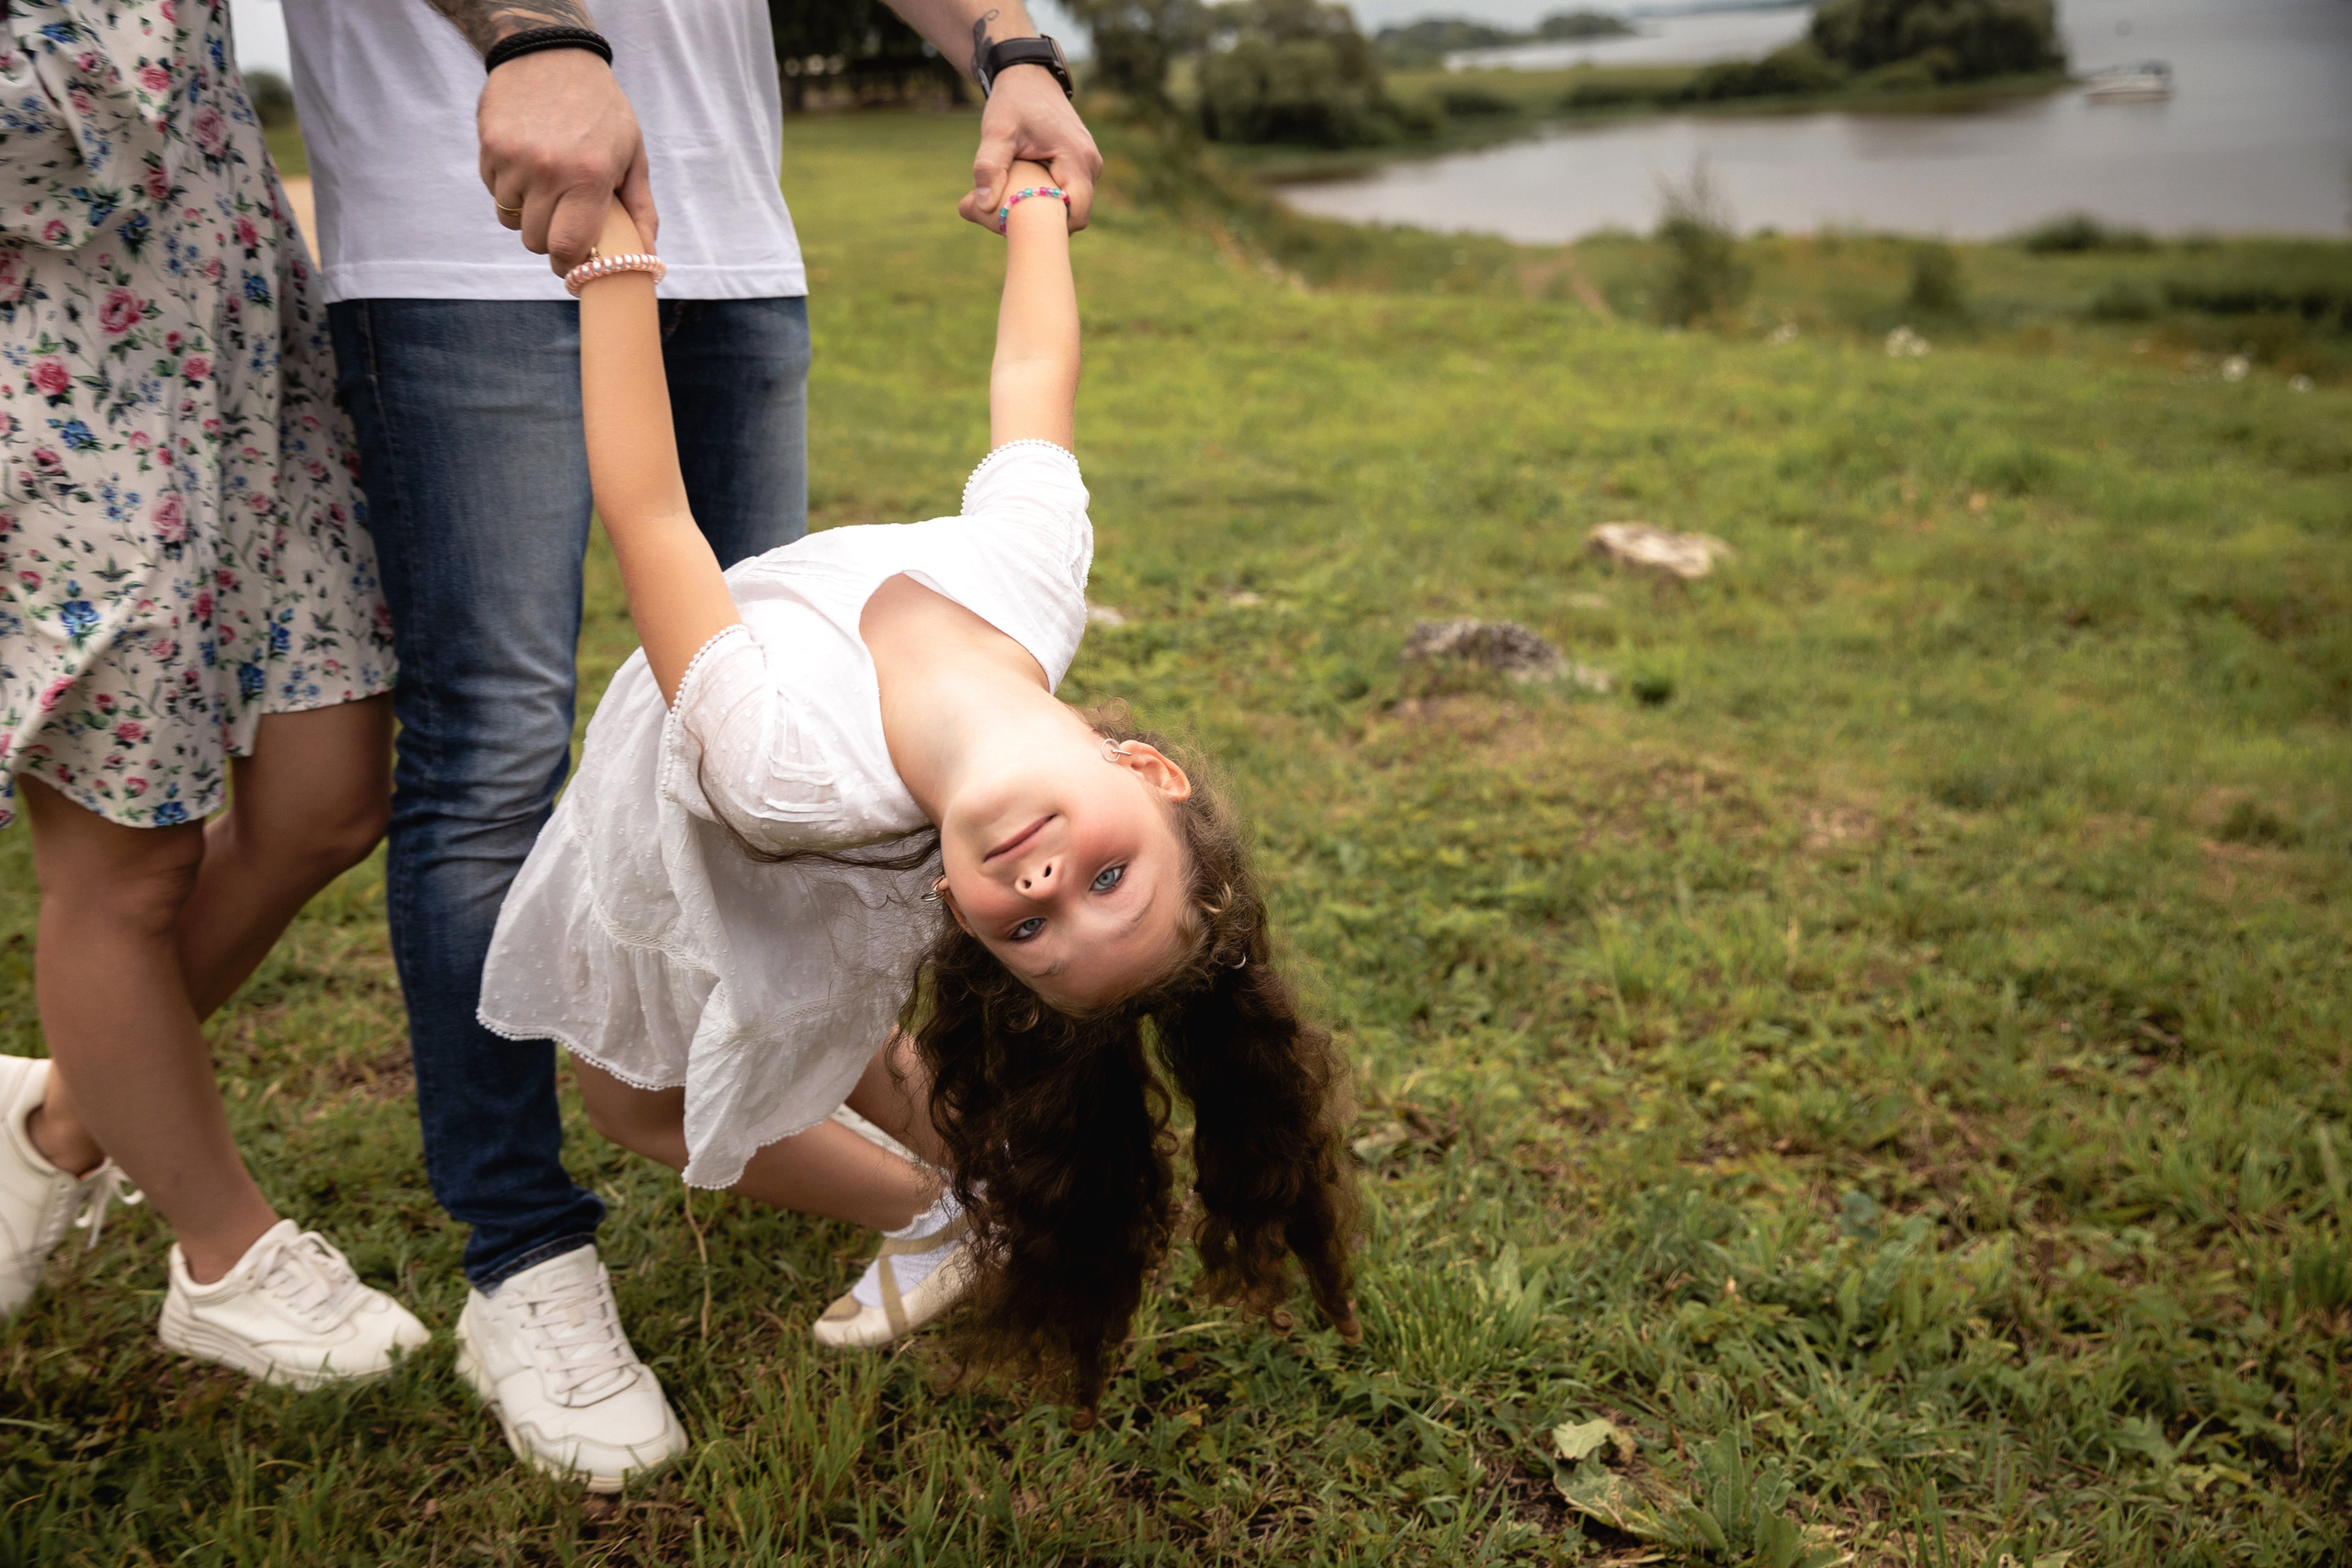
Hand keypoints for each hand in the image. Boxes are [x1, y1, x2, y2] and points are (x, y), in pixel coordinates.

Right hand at [478, 48, 657, 273]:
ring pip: (511, 219)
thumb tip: (646, 255)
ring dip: (527, 212)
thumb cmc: (600, 109)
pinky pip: (494, 190)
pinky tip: (527, 162)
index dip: (569, 265)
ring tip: (546, 184)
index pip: (567, 247)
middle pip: (535, 241)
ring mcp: (513, 159)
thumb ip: (640, 208)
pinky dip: (508, 187)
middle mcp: (547, 171)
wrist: (552, 56)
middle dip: (549, 240)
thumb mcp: (632, 154)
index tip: (573, 264)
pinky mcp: (489, 147)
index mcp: (588, 177)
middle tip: (562, 221)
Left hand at [964, 66, 1100, 233]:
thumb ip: (989, 166)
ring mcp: (1090, 165)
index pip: (1077, 213)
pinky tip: (1025, 189)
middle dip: (1046, 221)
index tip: (1021, 225)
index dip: (1052, 227)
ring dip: (1047, 210)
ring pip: (1072, 205)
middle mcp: (1091, 164)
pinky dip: (1048, 197)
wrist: (1028, 76)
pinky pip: (1069, 193)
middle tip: (1012, 216)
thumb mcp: (997, 130)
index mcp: (1078, 158)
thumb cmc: (1013, 101)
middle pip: (1075, 213)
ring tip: (1016, 200)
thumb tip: (983, 205)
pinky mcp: (1082, 166)